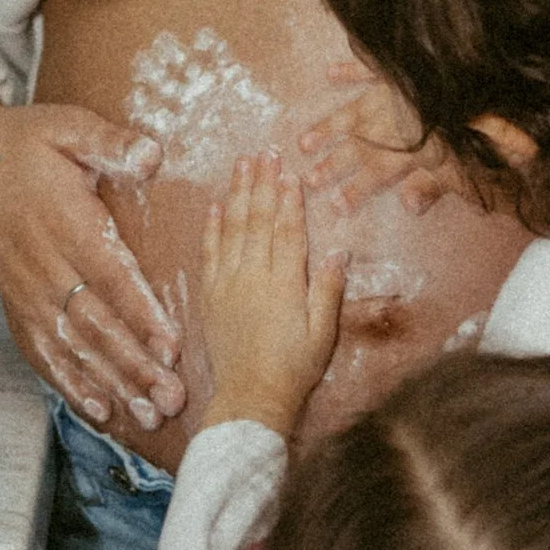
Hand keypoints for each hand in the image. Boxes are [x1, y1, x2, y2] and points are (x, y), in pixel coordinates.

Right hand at [0, 52, 182, 427]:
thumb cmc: (26, 141)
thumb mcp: (67, 125)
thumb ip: (109, 141)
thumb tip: (152, 155)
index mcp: (63, 221)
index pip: (107, 275)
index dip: (139, 314)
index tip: (170, 347)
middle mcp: (42, 265)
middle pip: (93, 324)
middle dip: (133, 366)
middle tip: (170, 398)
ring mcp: (26, 290)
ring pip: (71, 347)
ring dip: (110, 384)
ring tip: (147, 415)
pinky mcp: (16, 304)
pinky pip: (42, 352)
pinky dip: (69, 384)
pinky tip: (100, 411)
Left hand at [200, 152, 348, 437]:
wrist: (252, 396)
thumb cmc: (295, 367)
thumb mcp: (323, 332)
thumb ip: (328, 290)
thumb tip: (339, 253)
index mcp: (285, 283)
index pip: (288, 230)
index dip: (289, 199)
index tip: (289, 172)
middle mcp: (254, 276)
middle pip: (259, 220)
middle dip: (262, 184)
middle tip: (264, 153)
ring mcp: (229, 283)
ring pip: (233, 228)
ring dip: (238, 194)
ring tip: (242, 165)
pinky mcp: (212, 295)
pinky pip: (210, 252)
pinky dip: (213, 226)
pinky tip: (217, 205)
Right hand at [296, 68, 469, 221]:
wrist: (472, 77)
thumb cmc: (473, 127)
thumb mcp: (462, 166)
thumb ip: (432, 187)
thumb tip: (408, 207)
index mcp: (406, 149)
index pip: (374, 175)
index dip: (355, 191)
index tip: (336, 207)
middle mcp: (389, 123)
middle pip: (356, 147)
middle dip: (332, 165)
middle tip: (309, 178)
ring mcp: (389, 94)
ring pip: (350, 113)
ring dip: (326, 128)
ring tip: (304, 142)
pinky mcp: (395, 70)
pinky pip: (367, 69)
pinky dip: (348, 70)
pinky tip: (330, 72)